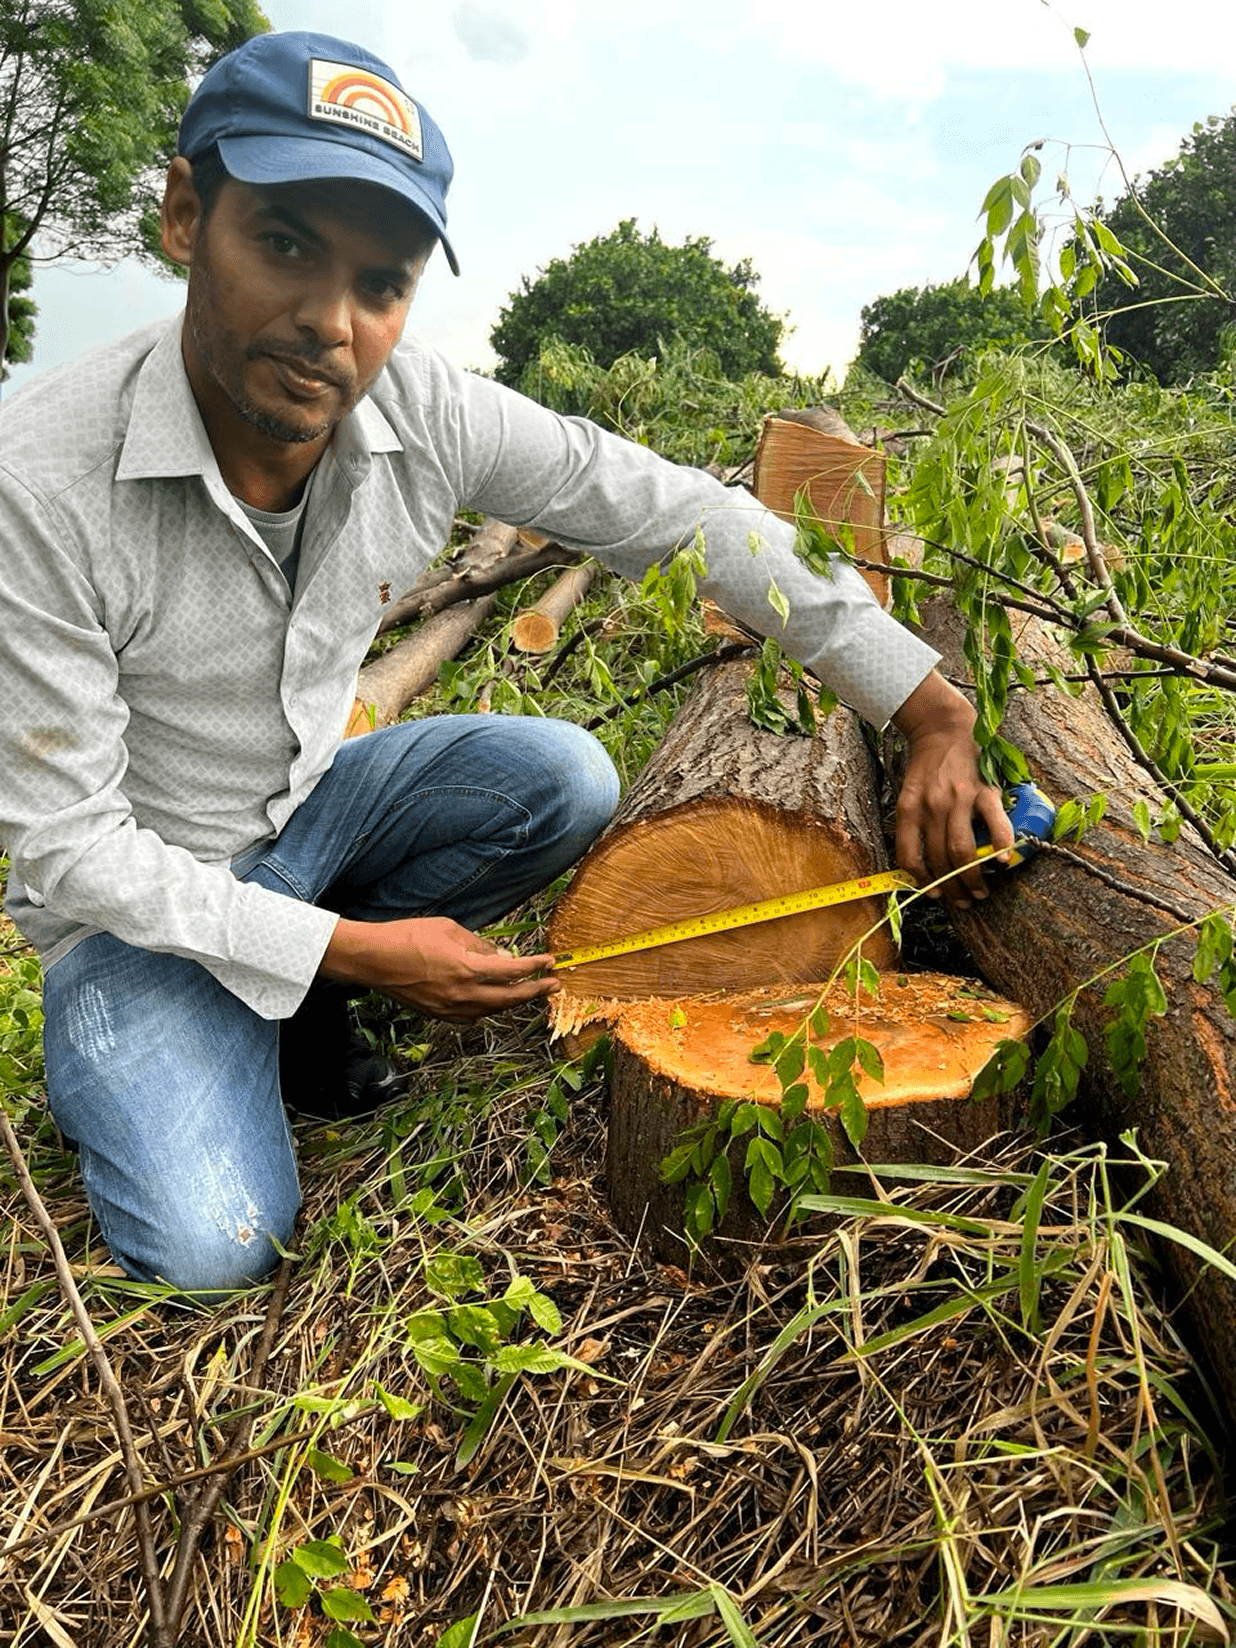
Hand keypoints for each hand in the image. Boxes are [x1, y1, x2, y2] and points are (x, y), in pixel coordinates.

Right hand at [319, 915, 558, 1019]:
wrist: (372, 959)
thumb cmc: (407, 936)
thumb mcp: (450, 929)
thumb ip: (480, 944)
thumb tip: (503, 956)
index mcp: (468, 969)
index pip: (513, 971)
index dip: (535, 967)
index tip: (550, 962)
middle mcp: (463, 994)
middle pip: (509, 998)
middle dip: (535, 991)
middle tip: (553, 986)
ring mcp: (450, 1008)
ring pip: (492, 1010)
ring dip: (512, 1001)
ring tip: (527, 992)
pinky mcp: (438, 1014)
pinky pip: (472, 1015)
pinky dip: (487, 1008)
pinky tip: (492, 1000)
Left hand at [891, 672, 1013, 907]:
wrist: (944, 730)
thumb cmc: (926, 768)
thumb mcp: (908, 795)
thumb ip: (912, 825)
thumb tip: (919, 866)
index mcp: (908, 809)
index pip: (909, 856)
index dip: (921, 881)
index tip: (934, 893)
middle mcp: (932, 807)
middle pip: (939, 859)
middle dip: (951, 887)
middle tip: (962, 901)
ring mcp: (959, 799)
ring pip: (962, 850)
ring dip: (972, 878)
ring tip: (980, 892)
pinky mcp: (984, 791)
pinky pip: (995, 824)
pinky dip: (1001, 845)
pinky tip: (1004, 861)